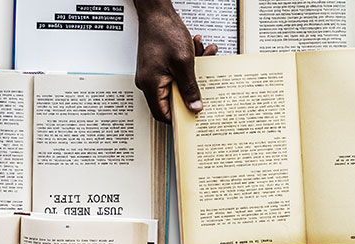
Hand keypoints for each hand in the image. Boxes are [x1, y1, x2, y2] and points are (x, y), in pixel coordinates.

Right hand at [134, 0, 217, 123]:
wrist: (157, 12)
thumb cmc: (164, 32)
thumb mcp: (183, 63)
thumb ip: (189, 88)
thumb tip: (194, 107)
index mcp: (151, 84)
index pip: (163, 113)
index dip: (180, 118)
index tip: (194, 118)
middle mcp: (149, 81)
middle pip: (173, 98)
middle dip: (193, 88)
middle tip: (205, 84)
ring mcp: (153, 73)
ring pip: (178, 82)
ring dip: (194, 72)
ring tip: (204, 56)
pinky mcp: (159, 65)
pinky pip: (176, 71)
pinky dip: (189, 63)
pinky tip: (197, 49)